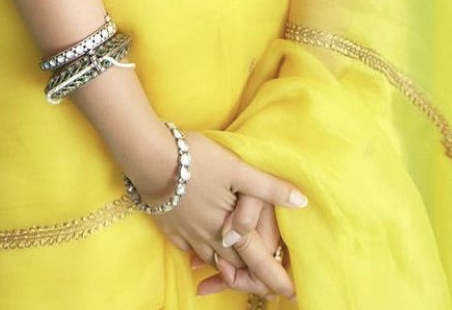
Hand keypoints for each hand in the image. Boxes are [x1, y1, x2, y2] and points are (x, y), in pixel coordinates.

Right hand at [128, 131, 301, 301]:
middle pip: (234, 267)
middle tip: (264, 282)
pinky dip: (200, 256)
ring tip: (237, 274)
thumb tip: (301, 202)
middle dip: (250, 277)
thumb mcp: (237, 169)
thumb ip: (268, 188)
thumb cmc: (197, 161)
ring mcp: (187, 235)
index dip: (275, 277)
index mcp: (229, 229)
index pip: (257, 260)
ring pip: (211, 260)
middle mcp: (209, 239)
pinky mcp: (170, 227)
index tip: (292, 292)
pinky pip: (190, 250)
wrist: (149, 159)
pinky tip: (201, 252)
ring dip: (226, 269)